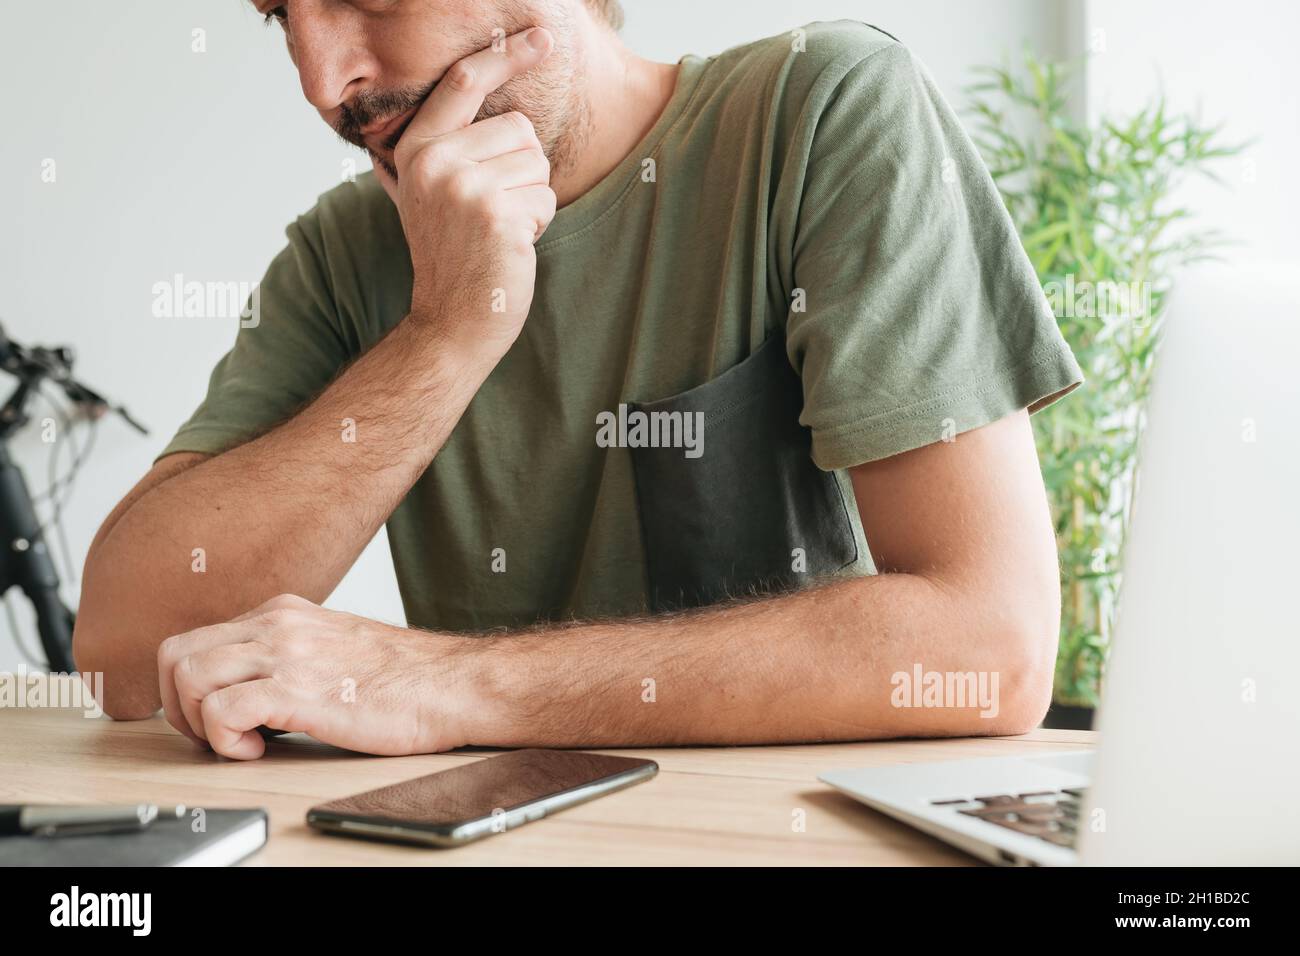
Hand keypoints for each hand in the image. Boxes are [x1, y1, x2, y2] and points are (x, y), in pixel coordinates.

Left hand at [156, 594, 478, 759]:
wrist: (449, 685)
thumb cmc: (402, 679)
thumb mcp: (332, 645)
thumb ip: (288, 653)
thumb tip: (248, 688)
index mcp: (283, 612)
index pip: (196, 640)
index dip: (189, 690)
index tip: (211, 719)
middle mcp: (277, 624)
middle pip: (177, 655)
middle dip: (180, 706)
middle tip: (213, 734)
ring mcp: (286, 653)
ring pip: (189, 677)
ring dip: (199, 723)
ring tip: (237, 741)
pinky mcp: (297, 689)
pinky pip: (222, 710)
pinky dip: (224, 739)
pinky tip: (257, 749)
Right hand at [375, 28, 557, 361]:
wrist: (450, 321)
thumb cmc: (452, 259)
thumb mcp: (427, 196)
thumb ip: (440, 151)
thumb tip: (466, 96)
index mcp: (417, 150)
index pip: (464, 83)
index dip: (504, 54)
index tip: (540, 38)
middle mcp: (435, 161)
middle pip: (519, 128)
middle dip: (524, 170)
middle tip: (494, 213)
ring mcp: (464, 186)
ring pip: (538, 163)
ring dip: (532, 199)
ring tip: (500, 230)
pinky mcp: (496, 213)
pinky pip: (546, 198)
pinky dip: (539, 224)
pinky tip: (511, 246)